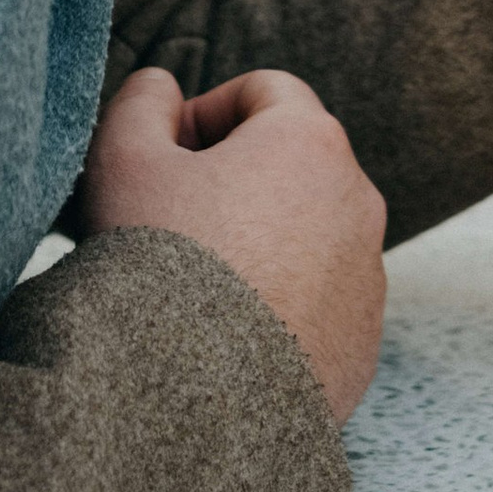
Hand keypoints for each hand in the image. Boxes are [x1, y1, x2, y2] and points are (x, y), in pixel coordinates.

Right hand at [78, 65, 387, 423]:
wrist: (193, 401)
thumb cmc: (158, 266)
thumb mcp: (124, 161)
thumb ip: (142, 103)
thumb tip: (162, 90)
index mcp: (311, 143)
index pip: (265, 91)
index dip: (206, 113)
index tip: (169, 157)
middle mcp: (358, 202)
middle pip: (293, 163)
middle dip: (237, 177)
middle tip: (174, 218)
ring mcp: (368, 276)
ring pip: (311, 234)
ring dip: (262, 241)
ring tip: (198, 283)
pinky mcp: (363, 342)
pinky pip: (322, 303)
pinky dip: (282, 304)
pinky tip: (226, 335)